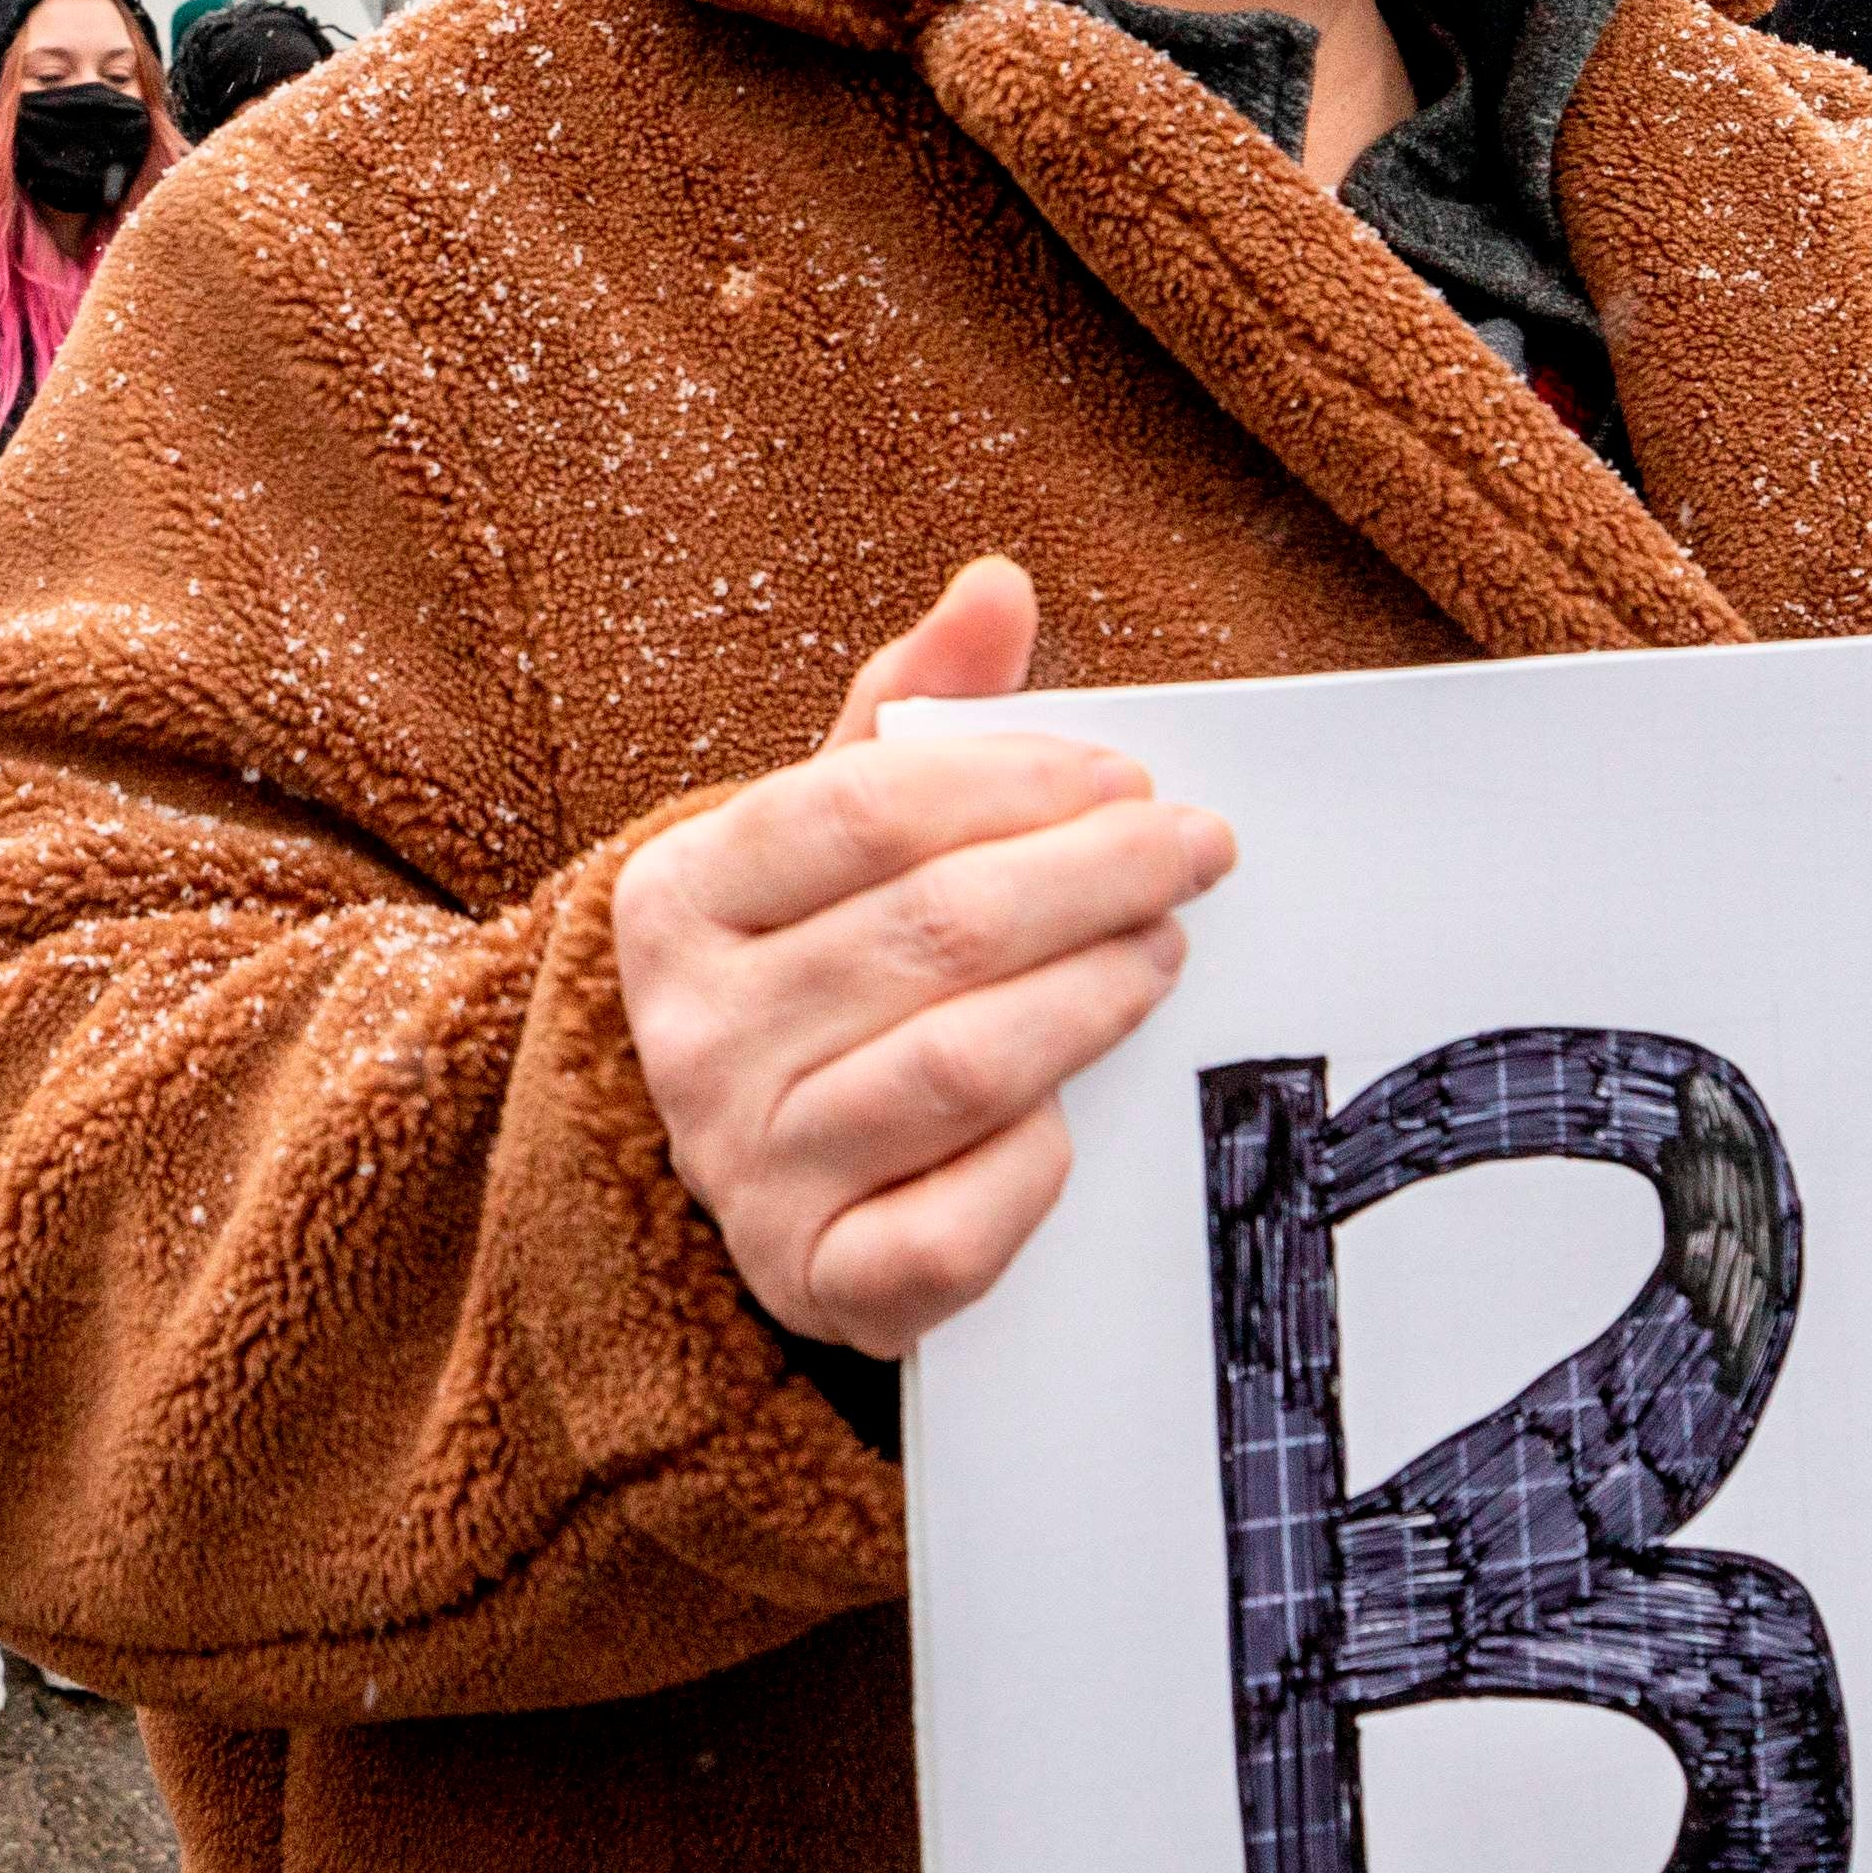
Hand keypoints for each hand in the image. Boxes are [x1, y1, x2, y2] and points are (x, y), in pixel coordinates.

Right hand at [612, 558, 1226, 1360]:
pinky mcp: (816, 1285)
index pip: (857, 811)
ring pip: (953, 1070)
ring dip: (1089, 999)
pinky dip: (1032, 1166)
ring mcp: (746, 1171)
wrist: (771, 1171)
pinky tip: (1080, 1115)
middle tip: (1195, 850)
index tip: (1130, 775)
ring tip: (1166, 952)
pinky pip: (953, 1228)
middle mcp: (689, 1039)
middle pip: (926, 931)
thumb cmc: (827, 971)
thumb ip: (912, 714)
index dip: (1014, 781)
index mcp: (676, 901)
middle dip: (1089, 878)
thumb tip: (998, 587)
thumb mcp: (838, 838)